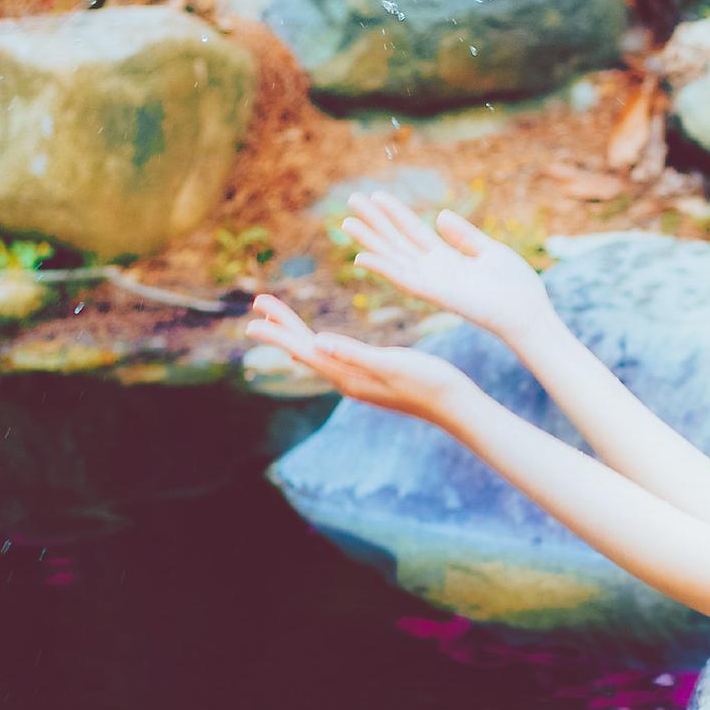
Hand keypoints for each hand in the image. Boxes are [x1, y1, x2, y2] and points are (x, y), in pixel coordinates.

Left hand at [247, 292, 471, 427]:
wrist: (456, 406)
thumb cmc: (430, 384)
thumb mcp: (392, 364)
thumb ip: (355, 354)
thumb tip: (318, 343)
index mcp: (349, 375)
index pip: (304, 350)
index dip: (278, 333)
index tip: (253, 319)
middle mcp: (347, 380)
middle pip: (305, 349)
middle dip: (281, 326)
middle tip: (258, 303)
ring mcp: (358, 380)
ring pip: (317, 353)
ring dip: (295, 334)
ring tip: (277, 319)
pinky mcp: (370, 377)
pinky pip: (333, 358)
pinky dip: (317, 344)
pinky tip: (317, 343)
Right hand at [336, 190, 552, 346]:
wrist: (528, 313)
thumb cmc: (515, 287)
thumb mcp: (490, 250)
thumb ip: (464, 235)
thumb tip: (440, 215)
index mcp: (447, 258)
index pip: (414, 230)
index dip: (395, 212)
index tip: (376, 194)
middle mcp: (434, 270)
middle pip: (397, 241)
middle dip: (374, 222)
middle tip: (350, 201)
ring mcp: (433, 283)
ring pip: (393, 257)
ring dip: (370, 241)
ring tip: (347, 222)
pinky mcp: (436, 295)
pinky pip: (404, 280)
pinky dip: (383, 269)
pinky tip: (362, 257)